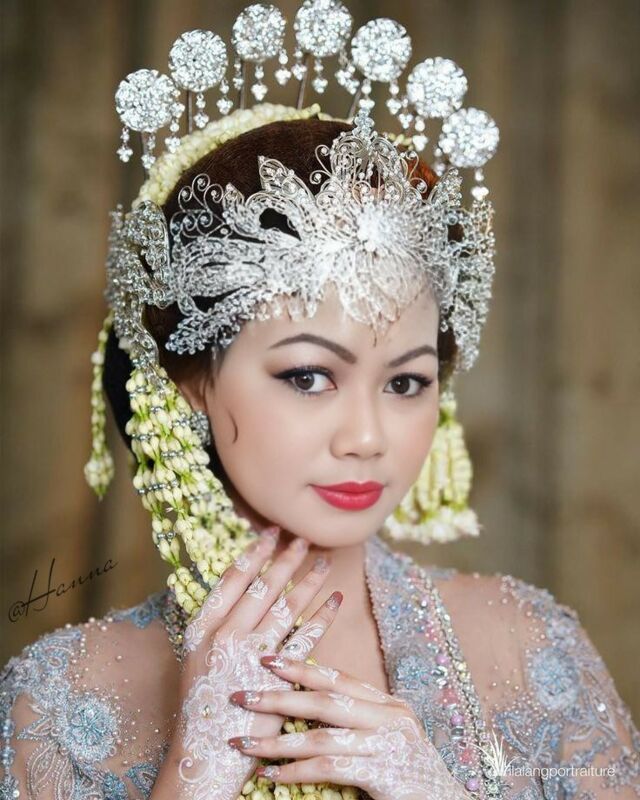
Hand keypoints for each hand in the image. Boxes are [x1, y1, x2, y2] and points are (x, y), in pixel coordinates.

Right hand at [154, 527, 342, 799]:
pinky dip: (322, 617)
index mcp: (202, 629)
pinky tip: (335, 600)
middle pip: (263, 586)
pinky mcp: (276, 679)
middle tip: (304, 537)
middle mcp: (225, 637)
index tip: (271, 532)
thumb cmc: (201, 707)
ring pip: (286, 607)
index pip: (233, 578)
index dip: (255, 552)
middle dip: (286, 559)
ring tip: (324, 561)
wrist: (203, 757)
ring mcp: (251, 657)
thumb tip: (244, 594)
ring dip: (308, 581)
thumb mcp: (197, 660)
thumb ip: (217, 627)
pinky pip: (305, 639)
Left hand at [227, 656, 471, 799]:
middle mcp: (391, 717)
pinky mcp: (386, 774)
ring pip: (321, 735)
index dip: (301, 666)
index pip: (338, 677)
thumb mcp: (387, 740)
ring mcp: (390, 745)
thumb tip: (309, 708)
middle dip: (279, 696)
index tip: (266, 659)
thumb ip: (358, 721)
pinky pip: (330, 768)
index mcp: (389, 704)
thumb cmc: (411, 779)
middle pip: (325, 699)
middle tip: (242, 695)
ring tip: (242, 743)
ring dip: (276, 740)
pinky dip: (295, 771)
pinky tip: (270, 775)